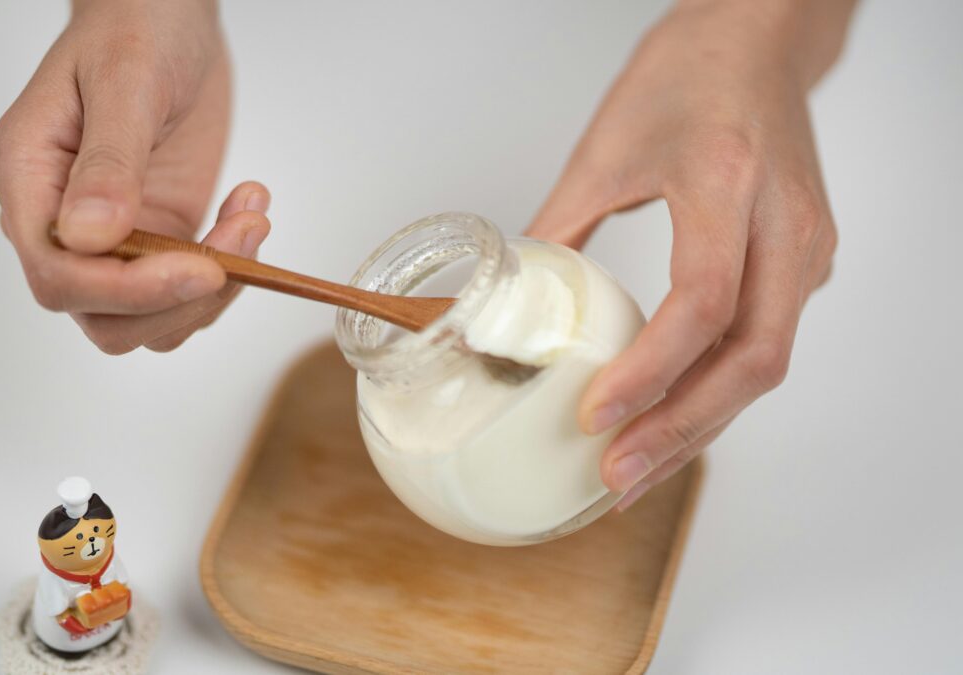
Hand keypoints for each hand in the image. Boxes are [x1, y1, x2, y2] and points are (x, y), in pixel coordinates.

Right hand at [0, 0, 269, 352]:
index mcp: (28, 181)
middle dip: (179, 299)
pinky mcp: (157, 241)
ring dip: (213, 290)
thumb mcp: (126, 84)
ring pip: (149, 321)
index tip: (200, 269)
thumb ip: (109, 163)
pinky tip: (246, 212)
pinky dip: (229, 272)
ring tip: (250, 217)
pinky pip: (186, 295)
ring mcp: (112, 240)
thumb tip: (90, 236)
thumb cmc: (134, 32)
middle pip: (104, 317)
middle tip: (240, 240)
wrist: (166, 22)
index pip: (58, 275)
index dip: (128, 291)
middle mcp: (60, 224)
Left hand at [528, 0, 854, 508]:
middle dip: (681, 429)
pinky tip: (673, 418)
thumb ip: (559, 228)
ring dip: (700, 424)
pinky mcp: (805, 262)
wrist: (761, 42)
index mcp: (729, 183)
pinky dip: (717, 390)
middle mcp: (785, 224)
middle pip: (752, 358)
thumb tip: (512, 303)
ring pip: (765, 363)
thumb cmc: (689, 74)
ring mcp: (807, 248)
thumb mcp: (604, 148)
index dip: (650, 372)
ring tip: (636, 469)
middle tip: (616, 474)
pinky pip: (766, 342)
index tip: (595, 416)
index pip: (703, 303)